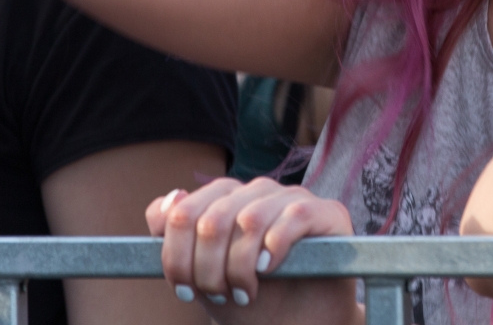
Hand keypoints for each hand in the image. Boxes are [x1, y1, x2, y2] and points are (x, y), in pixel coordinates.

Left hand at [148, 178, 360, 324]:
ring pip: (249, 220)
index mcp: (223, 199)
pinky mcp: (327, 212)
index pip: (182, 211)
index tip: (185, 292)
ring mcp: (292, 198)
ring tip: (245, 293)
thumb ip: (176, 239)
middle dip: (208, 269)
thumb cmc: (251, 301)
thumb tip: (166, 205)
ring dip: (240, 267)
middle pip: (211, 219)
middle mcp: (256, 191)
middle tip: (220, 297)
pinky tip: (269, 271)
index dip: (176, 257)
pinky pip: (294, 217)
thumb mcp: (202, 277)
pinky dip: (275, 248)